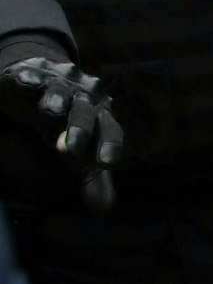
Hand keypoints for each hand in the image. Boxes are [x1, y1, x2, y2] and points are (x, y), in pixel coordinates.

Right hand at [0, 55, 123, 212]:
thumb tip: (104, 212)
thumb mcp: (77, 151)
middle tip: (69, 148)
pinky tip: (30, 84)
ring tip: (51, 109)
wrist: (39, 81)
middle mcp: (83, 96)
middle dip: (80, 126)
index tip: (107, 163)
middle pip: (85, 111)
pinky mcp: (29, 74)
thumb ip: (92, 178)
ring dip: (56, 98)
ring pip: (59, 90)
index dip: (109, 144)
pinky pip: (30, 75)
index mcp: (100, 115)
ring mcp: (57, 82)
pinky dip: (30, 79)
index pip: (110, 130)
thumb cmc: (64, 122)